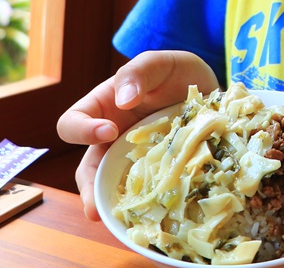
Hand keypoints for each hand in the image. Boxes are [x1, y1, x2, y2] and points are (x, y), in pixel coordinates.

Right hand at [55, 50, 218, 219]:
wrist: (211, 92)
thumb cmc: (176, 73)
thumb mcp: (160, 63)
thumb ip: (139, 72)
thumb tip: (123, 100)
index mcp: (102, 109)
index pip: (72, 123)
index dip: (82, 130)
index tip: (109, 130)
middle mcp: (112, 140)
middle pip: (87, 169)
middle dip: (88, 188)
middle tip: (95, 204)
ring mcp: (134, 161)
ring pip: (112, 189)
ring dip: (113, 205)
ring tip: (117, 220)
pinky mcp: (158, 175)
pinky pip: (145, 194)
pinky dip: (146, 206)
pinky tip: (154, 215)